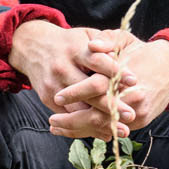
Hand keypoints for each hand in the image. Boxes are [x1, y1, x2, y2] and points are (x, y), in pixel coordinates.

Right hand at [9, 19, 129, 119]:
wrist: (33, 46)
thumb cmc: (70, 43)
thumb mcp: (87, 35)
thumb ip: (105, 45)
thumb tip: (124, 60)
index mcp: (75, 50)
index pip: (98, 61)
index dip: (116, 71)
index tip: (135, 80)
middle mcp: (63, 68)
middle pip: (89, 90)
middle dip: (111, 104)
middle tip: (131, 115)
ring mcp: (53, 84)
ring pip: (79, 108)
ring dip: (101, 121)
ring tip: (121, 129)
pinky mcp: (47, 97)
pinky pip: (68, 116)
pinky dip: (87, 127)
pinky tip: (105, 133)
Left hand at [50, 35, 168, 138]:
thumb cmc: (141, 52)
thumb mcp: (125, 40)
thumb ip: (106, 40)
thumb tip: (91, 45)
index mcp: (125, 74)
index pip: (97, 85)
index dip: (76, 92)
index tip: (57, 97)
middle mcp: (133, 96)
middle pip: (99, 114)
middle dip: (73, 119)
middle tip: (52, 120)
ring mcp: (138, 111)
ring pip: (103, 127)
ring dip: (78, 130)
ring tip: (57, 128)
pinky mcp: (141, 121)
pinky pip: (111, 130)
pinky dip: (92, 132)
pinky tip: (73, 131)